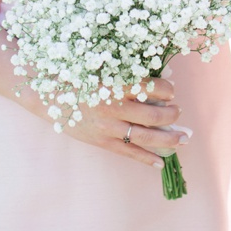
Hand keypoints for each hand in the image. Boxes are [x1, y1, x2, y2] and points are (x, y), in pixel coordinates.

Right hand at [59, 76, 191, 168]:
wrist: (46, 95)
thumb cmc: (76, 77)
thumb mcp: (100, 69)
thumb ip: (125, 76)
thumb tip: (155, 84)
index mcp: (114, 84)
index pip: (151, 88)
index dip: (167, 89)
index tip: (171, 90)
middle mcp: (113, 107)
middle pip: (154, 115)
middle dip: (172, 114)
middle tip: (178, 111)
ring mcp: (108, 127)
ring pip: (146, 136)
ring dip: (169, 138)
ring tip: (183, 138)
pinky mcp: (101, 141)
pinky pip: (129, 152)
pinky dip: (147, 158)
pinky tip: (161, 162)